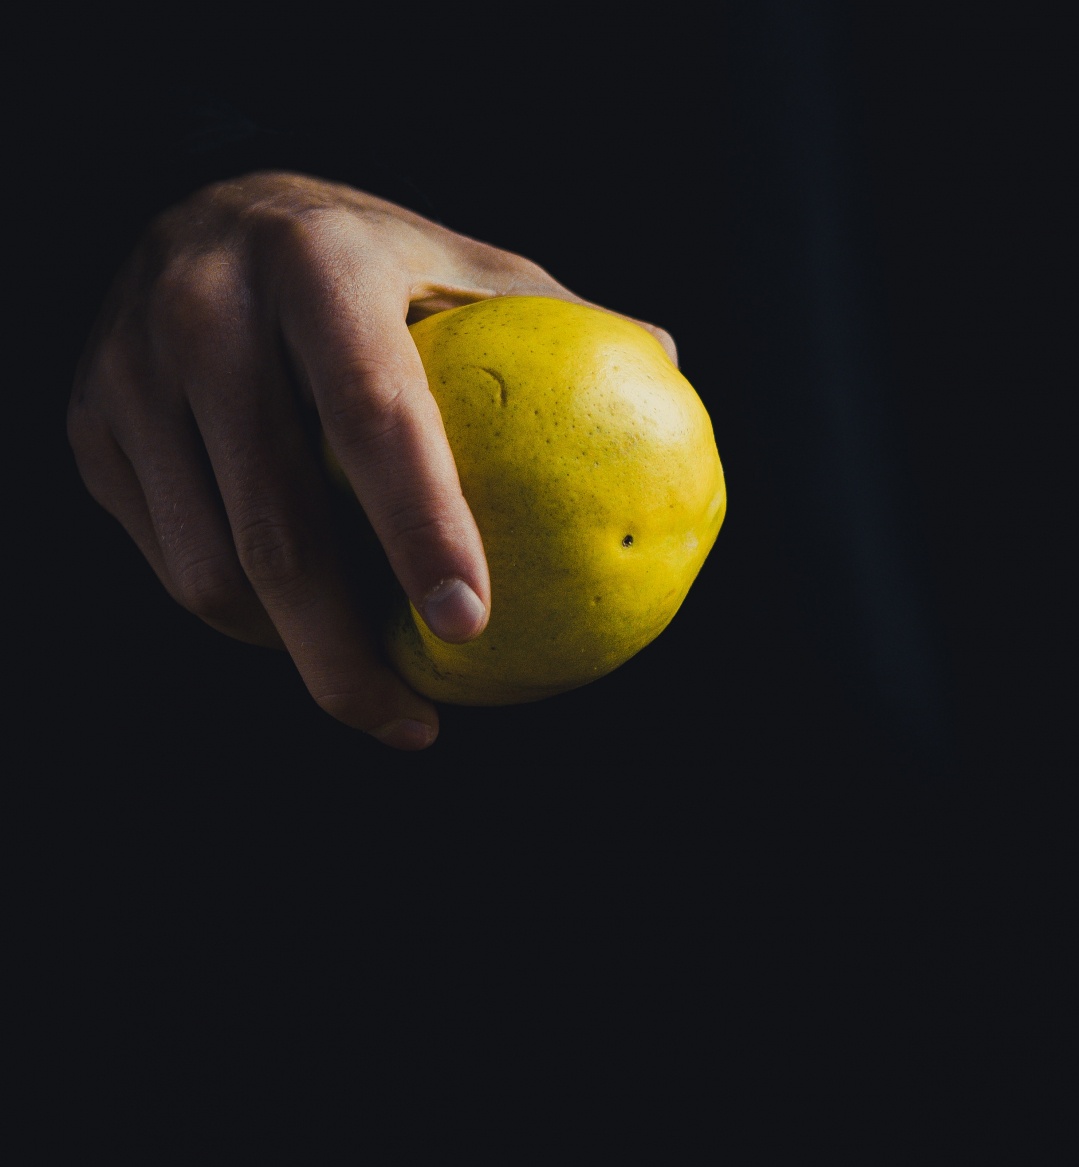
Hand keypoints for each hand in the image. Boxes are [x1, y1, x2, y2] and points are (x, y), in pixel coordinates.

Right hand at [68, 173, 675, 750]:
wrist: (196, 206)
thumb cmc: (367, 264)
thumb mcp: (457, 265)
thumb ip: (552, 318)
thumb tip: (666, 368)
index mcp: (316, 263)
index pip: (374, 416)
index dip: (421, 528)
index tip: (470, 625)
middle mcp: (204, 309)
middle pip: (275, 533)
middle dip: (343, 657)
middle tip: (414, 725)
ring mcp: (130, 372)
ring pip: (211, 574)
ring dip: (291, 651)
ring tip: (359, 676)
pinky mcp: (88, 426)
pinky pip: (173, 566)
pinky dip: (240, 621)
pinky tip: (295, 630)